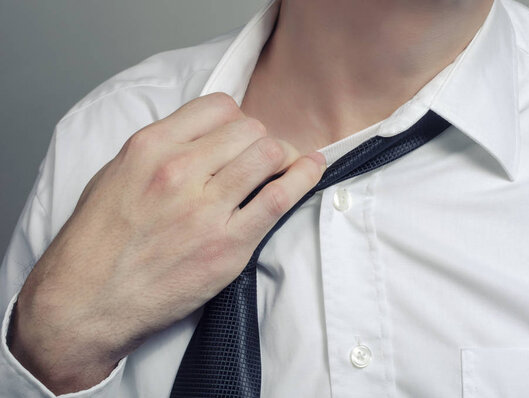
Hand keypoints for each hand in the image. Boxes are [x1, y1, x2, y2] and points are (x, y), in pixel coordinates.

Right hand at [8, 92, 326, 393]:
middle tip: (263, 156)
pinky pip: (280, 197)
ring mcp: (205, 208)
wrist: (85, 303)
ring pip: (269, 154)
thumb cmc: (96, 243)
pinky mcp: (228, 244)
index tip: (238, 134)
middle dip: (261, 138)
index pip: (217, 106)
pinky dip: (304, 178)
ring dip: (283, 157)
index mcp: (149, 147)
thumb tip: (205, 136)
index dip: (235, 118)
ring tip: (286, 166)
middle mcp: (179, 171)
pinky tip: (313, 169)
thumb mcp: (115, 175)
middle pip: (249, 129)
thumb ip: (161, 149)